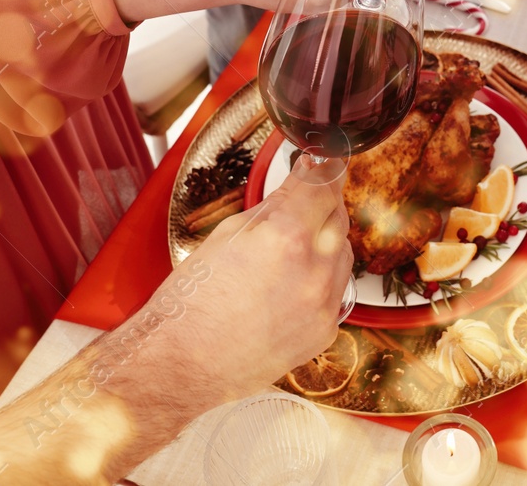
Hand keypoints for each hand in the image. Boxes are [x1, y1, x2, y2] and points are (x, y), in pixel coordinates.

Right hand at [146, 156, 352, 401]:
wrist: (182, 364)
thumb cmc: (192, 302)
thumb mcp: (227, 235)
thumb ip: (273, 206)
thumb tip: (299, 183)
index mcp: (286, 239)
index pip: (323, 187)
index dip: (321, 169)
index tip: (320, 162)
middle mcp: (314, 272)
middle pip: (338, 219)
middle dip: (322, 206)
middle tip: (301, 205)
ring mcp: (324, 306)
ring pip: (343, 255)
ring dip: (324, 244)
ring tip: (286, 254)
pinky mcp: (326, 332)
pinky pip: (336, 292)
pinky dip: (320, 281)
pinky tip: (288, 287)